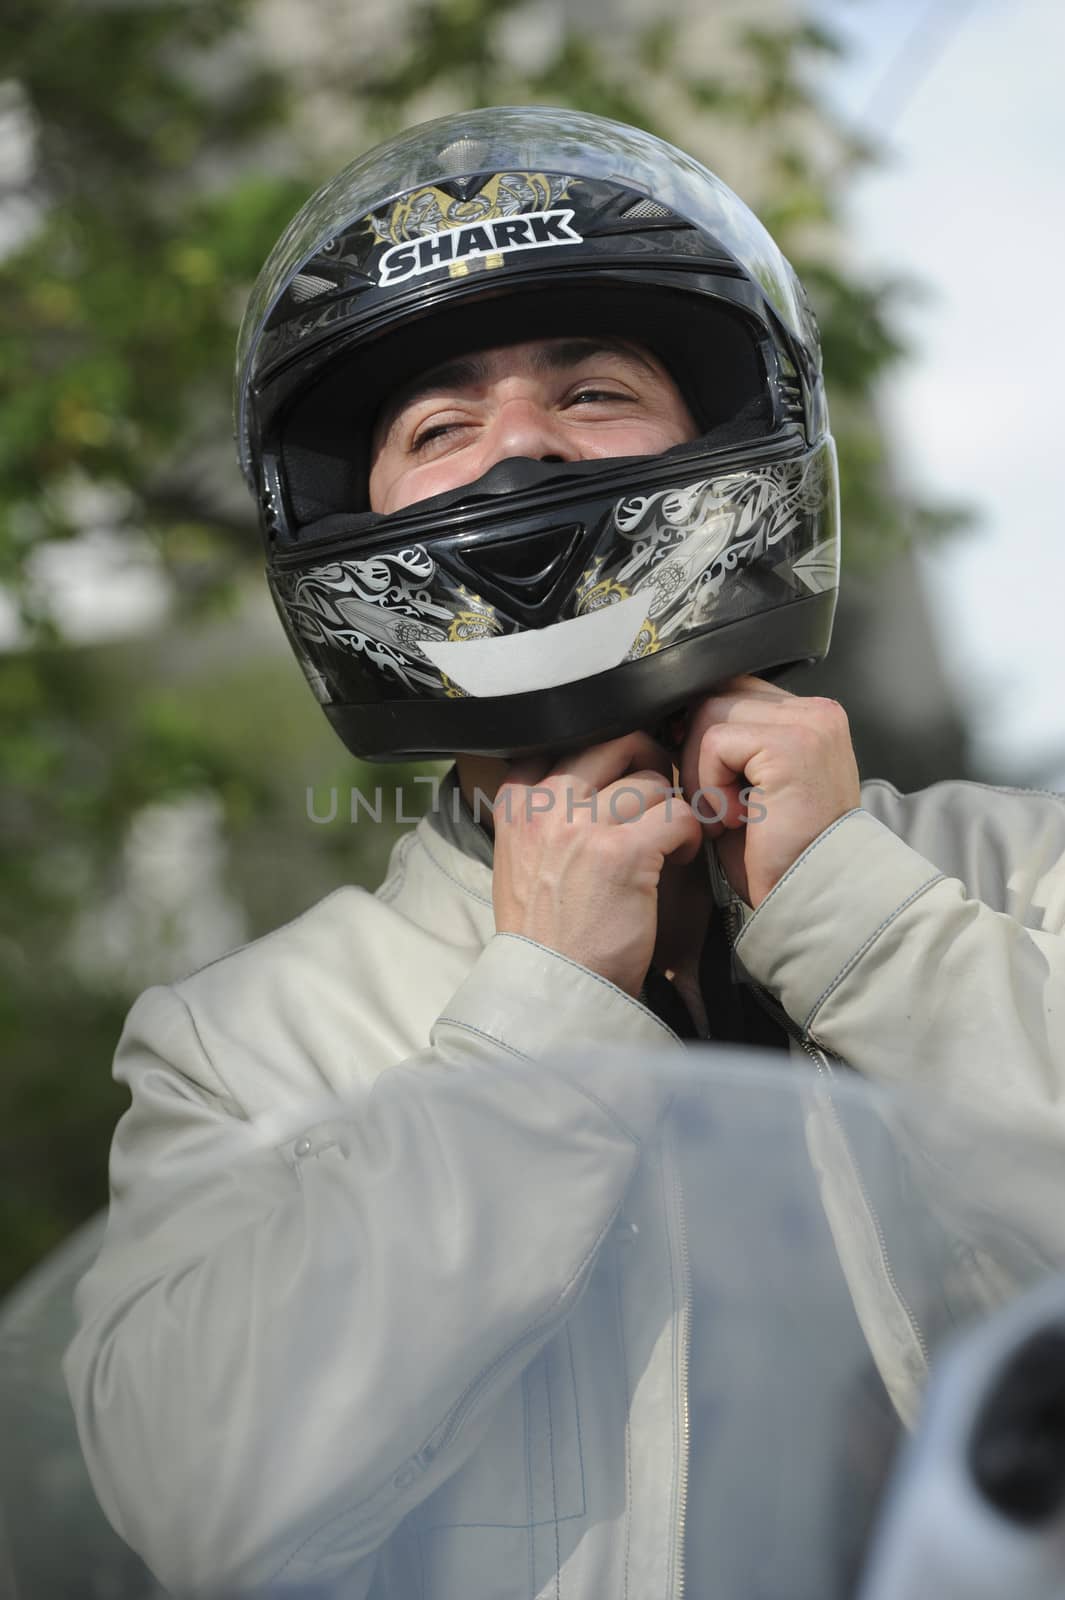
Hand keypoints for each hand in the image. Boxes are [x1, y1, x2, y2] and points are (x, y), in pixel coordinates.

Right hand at [492, 732, 703, 998]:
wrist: (555, 986)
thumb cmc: (546, 929)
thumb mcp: (519, 858)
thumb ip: (543, 812)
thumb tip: (587, 771)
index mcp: (516, 802)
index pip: (565, 737)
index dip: (605, 753)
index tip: (621, 775)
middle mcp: (545, 805)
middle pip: (614, 743)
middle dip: (647, 764)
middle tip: (659, 796)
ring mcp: (582, 825)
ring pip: (651, 780)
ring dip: (670, 808)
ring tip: (667, 842)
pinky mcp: (624, 853)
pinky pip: (677, 814)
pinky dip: (688, 834)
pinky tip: (679, 857)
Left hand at [679, 675, 860, 908]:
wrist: (808, 900)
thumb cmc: (778, 856)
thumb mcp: (747, 786)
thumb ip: (727, 744)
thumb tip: (677, 718)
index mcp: (808, 717)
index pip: (732, 689)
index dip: (702, 733)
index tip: (704, 779)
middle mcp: (816, 712)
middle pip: (715, 695)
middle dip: (697, 754)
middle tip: (719, 807)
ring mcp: (809, 724)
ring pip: (709, 713)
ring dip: (702, 772)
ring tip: (730, 815)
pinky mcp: (791, 746)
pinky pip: (716, 742)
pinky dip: (712, 784)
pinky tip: (737, 818)